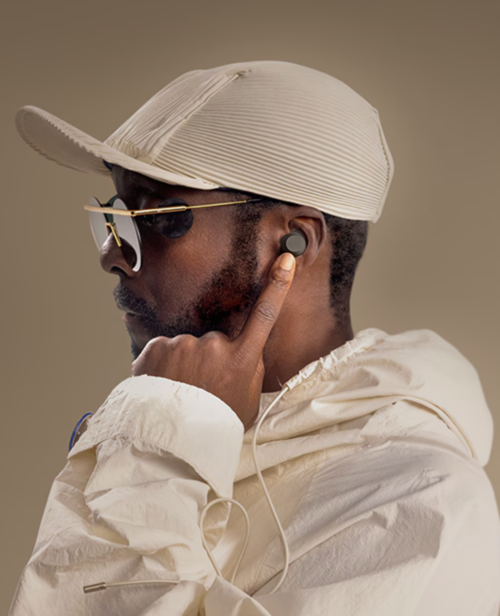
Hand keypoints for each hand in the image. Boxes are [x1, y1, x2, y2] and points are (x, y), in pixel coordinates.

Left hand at [130, 253, 295, 429]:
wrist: (170, 444)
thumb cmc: (213, 426)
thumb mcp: (246, 404)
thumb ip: (250, 373)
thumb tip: (247, 352)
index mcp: (241, 359)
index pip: (264, 316)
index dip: (277, 286)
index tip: (284, 259)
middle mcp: (215, 346)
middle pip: (215, 342)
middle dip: (208, 360)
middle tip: (200, 390)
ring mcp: (185, 345)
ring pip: (187, 348)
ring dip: (182, 365)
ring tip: (179, 394)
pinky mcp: (157, 347)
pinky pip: (163, 351)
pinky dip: (161, 366)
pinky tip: (162, 387)